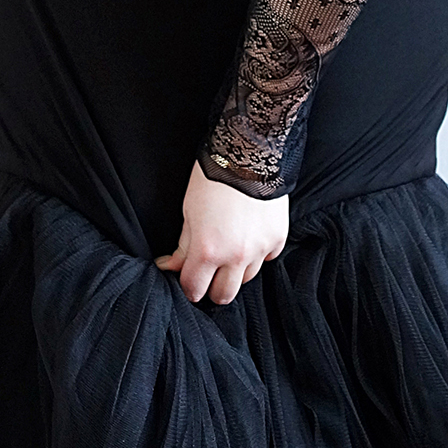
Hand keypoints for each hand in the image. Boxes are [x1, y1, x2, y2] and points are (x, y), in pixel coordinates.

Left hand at [154, 161, 287, 304]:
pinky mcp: (278, 238)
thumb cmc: (212, 178)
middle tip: (207, 272)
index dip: (188, 286)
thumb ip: (183, 246)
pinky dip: (256, 254)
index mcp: (207, 251)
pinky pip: (266, 259)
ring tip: (228, 248)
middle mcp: (235, 256)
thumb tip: (170, 266)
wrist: (248, 151)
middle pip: (223, 295)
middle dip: (212, 288)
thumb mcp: (188, 212)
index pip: (194, 289)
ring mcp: (259, 249)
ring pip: (246, 279)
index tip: (187, 277)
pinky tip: (248, 236)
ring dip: (235, 271)